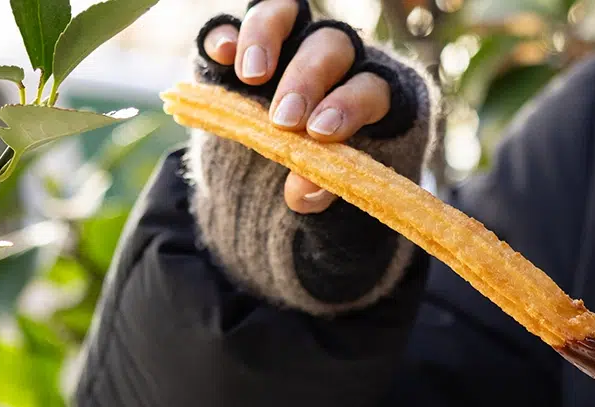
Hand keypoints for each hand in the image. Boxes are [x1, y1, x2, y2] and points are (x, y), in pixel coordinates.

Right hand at [201, 2, 391, 213]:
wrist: (277, 186)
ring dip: (268, 38)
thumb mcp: (331, 200)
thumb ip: (325, 192)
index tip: (320, 134)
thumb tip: (304, 192)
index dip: (349, 106)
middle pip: (333, 46)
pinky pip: (236, 25)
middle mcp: (336, 61)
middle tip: (283, 120)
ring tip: (249, 76)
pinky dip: (227, 34)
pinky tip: (221, 54)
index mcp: (371, 98)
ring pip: (288, 15)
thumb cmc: (321, 188)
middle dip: (308, 80)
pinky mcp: (246, 47)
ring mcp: (291, 46)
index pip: (372, 88)